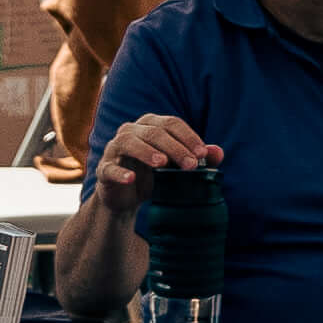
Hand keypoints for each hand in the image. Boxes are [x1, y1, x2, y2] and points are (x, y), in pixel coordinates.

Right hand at [88, 111, 221, 207]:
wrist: (127, 199)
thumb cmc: (154, 176)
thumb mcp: (178, 168)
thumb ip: (198, 159)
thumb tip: (219, 152)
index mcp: (150, 125)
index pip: (171, 123)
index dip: (188, 137)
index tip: (203, 154)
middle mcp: (131, 131)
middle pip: (154, 132)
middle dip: (175, 148)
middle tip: (191, 166)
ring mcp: (115, 148)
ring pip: (130, 142)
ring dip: (147, 152)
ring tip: (163, 164)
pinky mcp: (104, 169)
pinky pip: (110, 168)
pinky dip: (121, 172)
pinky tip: (132, 178)